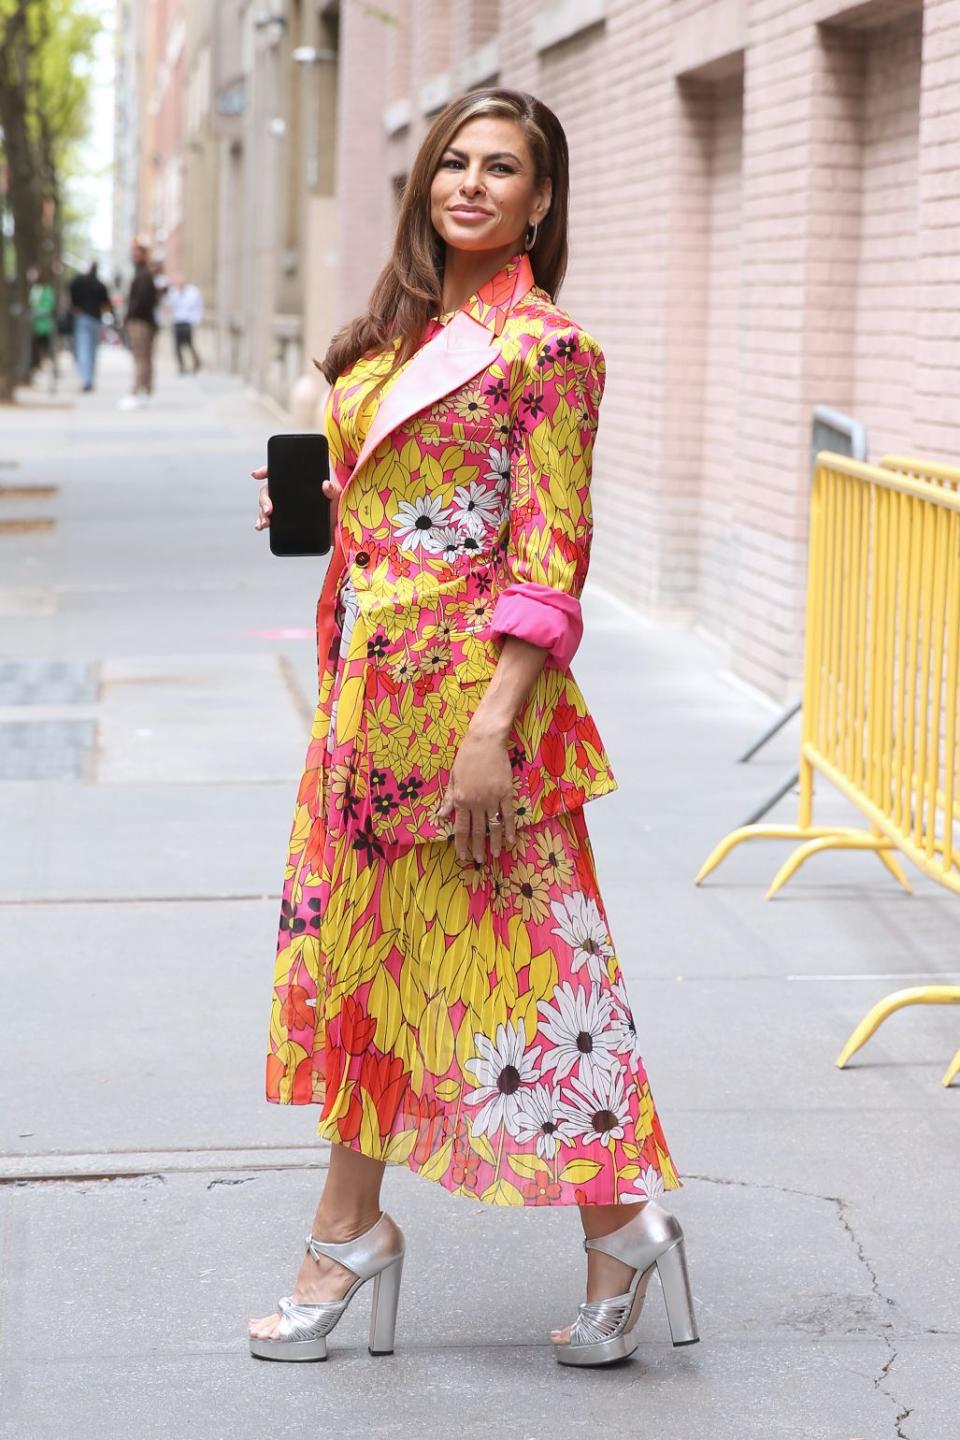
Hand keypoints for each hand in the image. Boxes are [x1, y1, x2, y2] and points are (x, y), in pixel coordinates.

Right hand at [251, 465, 341, 530]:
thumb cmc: (337, 508)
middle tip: (268, 510)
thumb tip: (326, 484)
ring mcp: (285, 506)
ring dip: (261, 513)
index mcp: (298, 482)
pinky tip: (261, 526)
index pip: (278, 472)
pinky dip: (262, 522)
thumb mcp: (337, 496)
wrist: (338, 528)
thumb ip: (333, 490)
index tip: (256, 474)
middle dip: (263, 499)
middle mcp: (288, 492)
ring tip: (264, 523)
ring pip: (266, 505)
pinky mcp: (285, 520)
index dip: (265, 470)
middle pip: (268, 490)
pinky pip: (270, 519)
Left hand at [437, 727, 515, 863]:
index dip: (462, 843)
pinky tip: (510, 839)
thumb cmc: (466, 756)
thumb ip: (449, 798)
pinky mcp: (506, 793)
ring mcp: (492, 799)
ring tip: (494, 854)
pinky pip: (508, 815)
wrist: (485, 741)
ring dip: (493, 842)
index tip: (463, 855)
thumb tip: (441, 815)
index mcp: (461, 800)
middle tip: (478, 860)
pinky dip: (510, 828)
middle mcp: (476, 803)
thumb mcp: (453, 778)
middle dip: (477, 847)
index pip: (461, 828)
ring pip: (493, 826)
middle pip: (477, 830)